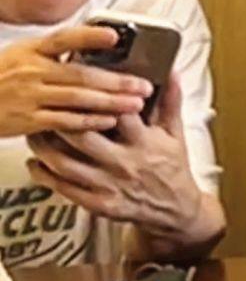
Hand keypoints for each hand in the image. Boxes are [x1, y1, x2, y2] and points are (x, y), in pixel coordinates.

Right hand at [0, 24, 150, 139]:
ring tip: (136, 104)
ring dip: (110, 103)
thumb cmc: (1, 77)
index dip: (89, 37)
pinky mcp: (27, 120)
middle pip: (81, 75)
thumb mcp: (23, 54)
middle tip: (144, 85)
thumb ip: (55, 50)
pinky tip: (109, 121)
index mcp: (33, 50)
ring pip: (77, 99)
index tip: (114, 36)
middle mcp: (32, 71)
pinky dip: (89, 121)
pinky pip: (64, 121)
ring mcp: (30, 96)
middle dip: (117, 81)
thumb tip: (94, 41)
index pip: (63, 39)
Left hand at [25, 71, 207, 241]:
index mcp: (145, 142)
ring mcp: (109, 185)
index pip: (117, 114)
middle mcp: (125, 163)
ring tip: (35, 132)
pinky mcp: (98, 203)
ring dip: (44, 147)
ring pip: (65, 163)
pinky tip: (37, 161)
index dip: (99, 98)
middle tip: (47, 107)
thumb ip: (171, 101)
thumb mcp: (175, 132)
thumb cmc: (172, 166)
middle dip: (62, 120)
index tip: (84, 84)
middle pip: (83, 137)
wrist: (175, 209)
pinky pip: (63, 188)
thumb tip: (171, 71)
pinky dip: (45, 174)